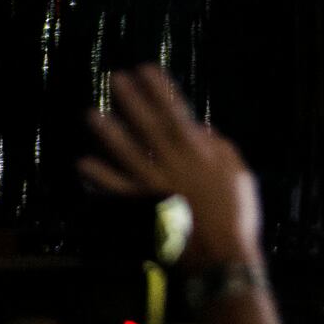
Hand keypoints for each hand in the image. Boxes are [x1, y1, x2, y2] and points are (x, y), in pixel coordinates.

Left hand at [77, 64, 262, 269]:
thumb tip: (202, 128)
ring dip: (109, 133)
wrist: (221, 253)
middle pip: (148, 126)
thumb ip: (221, 148)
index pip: (177, 112)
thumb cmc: (237, 212)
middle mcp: (173, 164)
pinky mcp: (141, 207)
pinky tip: (84, 163)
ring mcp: (154, 185)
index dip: (161, 90)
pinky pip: (116, 189)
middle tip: (115, 79)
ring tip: (92, 114)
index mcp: (200, 153)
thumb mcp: (239, 173)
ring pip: (127, 153)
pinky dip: (100, 177)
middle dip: (132, 101)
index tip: (147, 70)